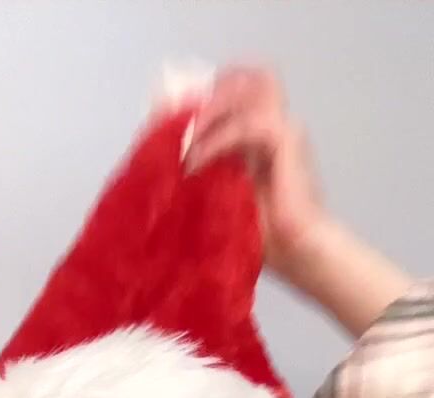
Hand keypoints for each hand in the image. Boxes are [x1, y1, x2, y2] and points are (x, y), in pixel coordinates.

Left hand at [182, 64, 330, 280]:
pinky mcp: (286, 138)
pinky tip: (195, 163)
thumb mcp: (221, 194)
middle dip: (208, 92)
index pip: (235, 91)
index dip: (203, 93)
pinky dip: (215, 142)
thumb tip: (170, 153)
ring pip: (245, 90)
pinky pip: (244, 125)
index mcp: (262, 135)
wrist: (298, 251)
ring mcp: (284, 127)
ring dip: (208, 112)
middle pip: (246, 77)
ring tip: (183, 141)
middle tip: (177, 120)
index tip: (168, 109)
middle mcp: (275, 124)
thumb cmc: (264, 234)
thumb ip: (205, 167)